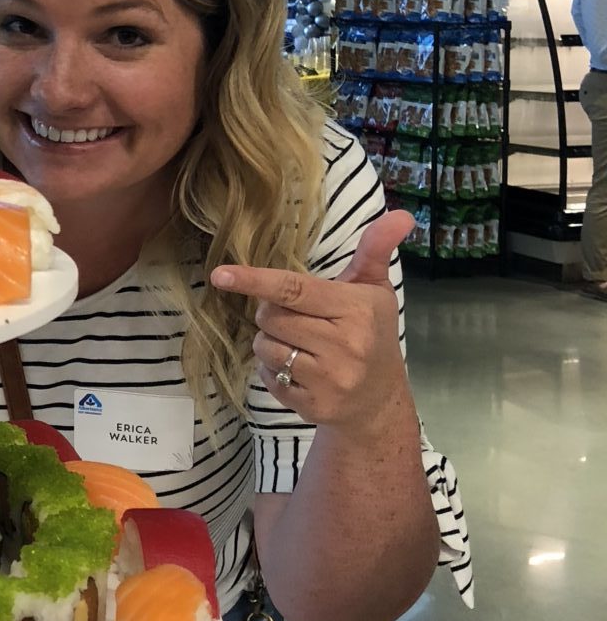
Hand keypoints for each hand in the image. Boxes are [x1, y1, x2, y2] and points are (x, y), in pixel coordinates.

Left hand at [210, 210, 415, 428]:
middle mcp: (344, 346)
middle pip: (272, 317)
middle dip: (271, 313)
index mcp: (356, 311)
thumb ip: (376, 250)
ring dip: (270, 342)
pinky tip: (298, 370)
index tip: (220, 275)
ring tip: (299, 344)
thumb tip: (400, 214)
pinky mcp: (313, 406)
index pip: (294, 290)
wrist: (380, 402)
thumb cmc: (373, 335)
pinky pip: (267, 377)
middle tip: (296, 318)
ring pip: (266, 347)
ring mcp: (329, 379)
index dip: (255, 280)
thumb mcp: (375, 291)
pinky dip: (272, 370)